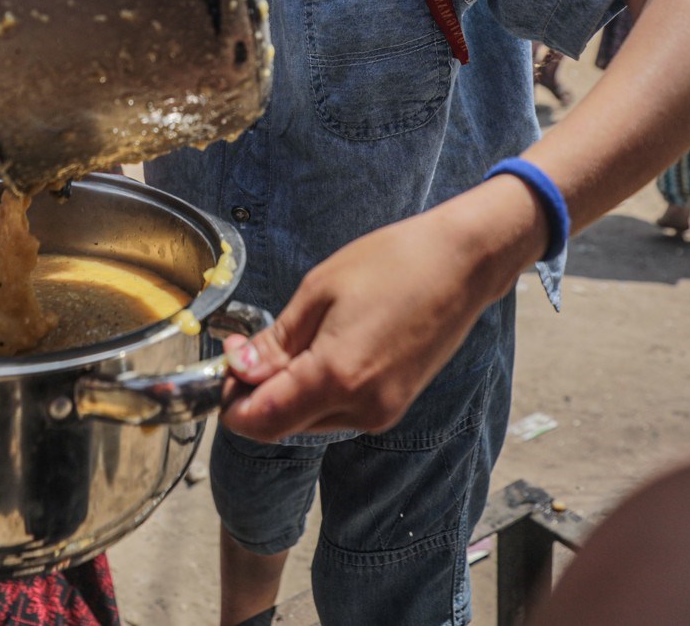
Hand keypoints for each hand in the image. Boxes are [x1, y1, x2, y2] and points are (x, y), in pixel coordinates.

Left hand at [219, 178, 546, 440]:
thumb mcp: (319, 291)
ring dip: (289, 393)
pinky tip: (324, 349)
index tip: (227, 368)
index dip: (232, 403)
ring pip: (310, 421)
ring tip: (295, 339)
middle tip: (251, 347)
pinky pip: (339, 411)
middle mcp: (361, 407)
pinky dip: (319, 390)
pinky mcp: (394, 405)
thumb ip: (276, 341)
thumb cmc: (393, 263)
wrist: (462, 263)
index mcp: (336, 376)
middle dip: (258, 394)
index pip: (262, 421)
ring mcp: (382, 411)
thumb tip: (240, 370)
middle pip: (283, 425)